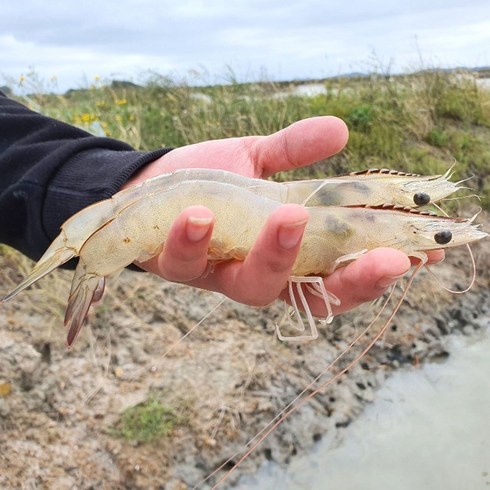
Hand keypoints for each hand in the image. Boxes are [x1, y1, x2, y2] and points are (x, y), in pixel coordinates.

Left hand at [122, 117, 442, 316]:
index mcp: (285, 256)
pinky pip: (185, 258)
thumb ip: (294, 151)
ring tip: (288, 215)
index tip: (414, 256)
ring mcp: (218, 274)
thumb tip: (339, 129)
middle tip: (382, 256)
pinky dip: (193, 237)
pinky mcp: (176, 264)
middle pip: (308, 294)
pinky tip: (198, 211)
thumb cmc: (214, 182)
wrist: (151, 185)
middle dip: (348, 280)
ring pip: (252, 285)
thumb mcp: (258, 162)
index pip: (337, 277)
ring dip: (275, 254)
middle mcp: (257, 275)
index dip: (374, 275)